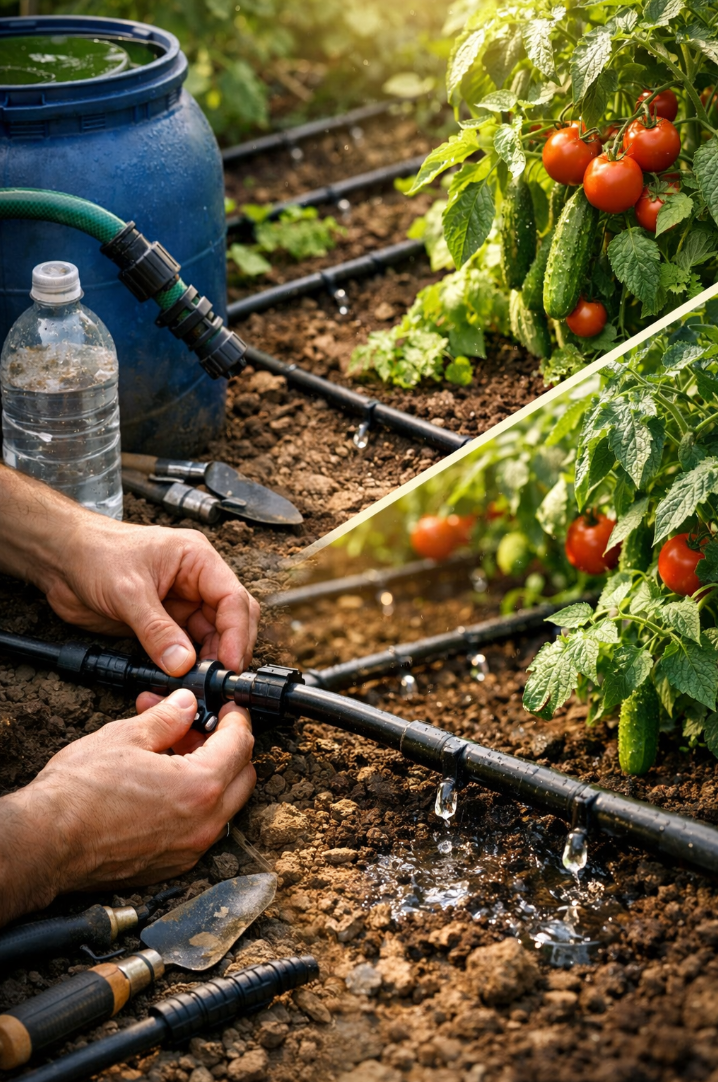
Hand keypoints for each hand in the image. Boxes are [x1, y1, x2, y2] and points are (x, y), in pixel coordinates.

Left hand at [0, 466, 259, 674]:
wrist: (61, 558)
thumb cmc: (95, 554)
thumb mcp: (127, 591)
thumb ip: (156, 630)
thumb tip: (183, 663)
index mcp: (198, 560)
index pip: (233, 598)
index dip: (237, 633)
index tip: (230, 663)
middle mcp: (197, 582)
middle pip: (230, 620)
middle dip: (228, 650)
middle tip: (218, 681)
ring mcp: (182, 604)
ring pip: (210, 638)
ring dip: (206, 662)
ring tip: (197, 685)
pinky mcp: (165, 624)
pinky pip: (185, 649)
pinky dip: (185, 667)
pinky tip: (180, 681)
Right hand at [0, 689, 255, 923]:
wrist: (45, 842)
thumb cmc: (78, 794)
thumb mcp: (126, 737)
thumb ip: (167, 719)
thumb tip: (185, 704)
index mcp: (200, 787)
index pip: (241, 744)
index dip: (236, 719)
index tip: (228, 708)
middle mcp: (204, 824)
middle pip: (242, 776)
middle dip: (228, 746)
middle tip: (200, 726)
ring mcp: (189, 850)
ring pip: (223, 804)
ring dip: (211, 774)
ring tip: (174, 751)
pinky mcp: (172, 865)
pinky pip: (200, 828)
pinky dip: (195, 803)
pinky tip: (165, 784)